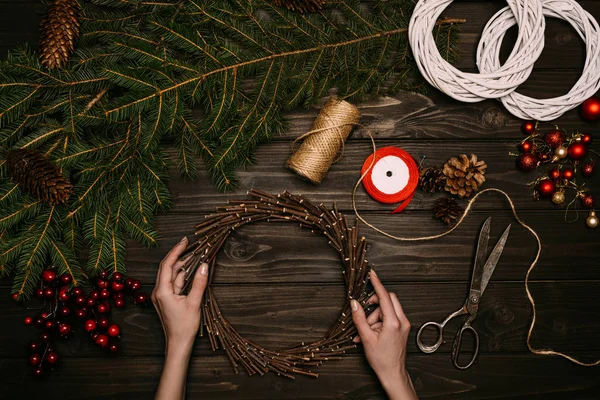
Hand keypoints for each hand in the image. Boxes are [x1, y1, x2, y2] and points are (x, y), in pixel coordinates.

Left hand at [152, 237, 208, 351]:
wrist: (178, 344)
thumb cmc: (184, 327)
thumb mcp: (194, 303)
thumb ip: (199, 283)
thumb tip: (204, 265)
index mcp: (162, 291)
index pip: (167, 264)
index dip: (176, 251)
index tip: (185, 241)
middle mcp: (159, 291)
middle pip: (167, 267)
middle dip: (178, 254)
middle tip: (189, 243)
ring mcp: (162, 295)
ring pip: (171, 275)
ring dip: (182, 265)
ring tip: (195, 254)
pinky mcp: (167, 299)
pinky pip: (174, 282)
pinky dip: (182, 275)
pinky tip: (191, 269)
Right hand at [351, 270, 416, 399]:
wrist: (393, 373)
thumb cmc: (381, 359)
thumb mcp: (366, 338)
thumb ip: (359, 318)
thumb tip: (354, 303)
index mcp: (393, 322)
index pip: (384, 296)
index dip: (377, 283)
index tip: (372, 274)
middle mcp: (402, 321)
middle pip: (388, 300)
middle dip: (374, 304)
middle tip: (364, 313)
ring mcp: (404, 324)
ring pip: (387, 309)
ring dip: (375, 317)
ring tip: (366, 331)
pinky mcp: (402, 328)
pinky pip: (390, 317)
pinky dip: (379, 322)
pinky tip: (370, 333)